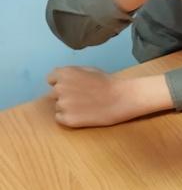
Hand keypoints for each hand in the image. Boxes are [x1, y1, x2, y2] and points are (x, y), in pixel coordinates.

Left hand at [47, 67, 172, 127]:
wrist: (122, 98)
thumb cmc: (109, 82)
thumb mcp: (89, 70)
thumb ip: (72, 73)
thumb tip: (60, 79)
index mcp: (65, 74)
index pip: (51, 79)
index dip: (62, 83)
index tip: (73, 87)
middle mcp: (60, 88)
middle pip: (55, 94)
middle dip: (66, 95)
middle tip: (83, 97)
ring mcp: (63, 105)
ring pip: (58, 106)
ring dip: (68, 107)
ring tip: (86, 106)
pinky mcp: (68, 119)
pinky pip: (60, 118)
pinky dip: (69, 117)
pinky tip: (83, 114)